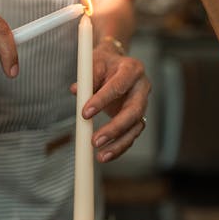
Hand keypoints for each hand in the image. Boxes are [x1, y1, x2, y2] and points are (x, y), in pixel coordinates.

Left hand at [71, 39, 150, 162]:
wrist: (115, 64)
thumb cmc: (104, 63)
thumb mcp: (94, 63)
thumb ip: (87, 78)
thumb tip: (76, 91)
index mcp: (132, 69)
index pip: (118, 86)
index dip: (102, 100)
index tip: (84, 113)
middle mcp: (142, 87)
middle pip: (134, 111)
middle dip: (115, 128)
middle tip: (95, 141)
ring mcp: (142, 104)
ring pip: (136, 127)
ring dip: (119, 143)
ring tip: (101, 156)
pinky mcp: (138, 117)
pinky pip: (131, 135)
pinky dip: (119, 147)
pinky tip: (106, 155)